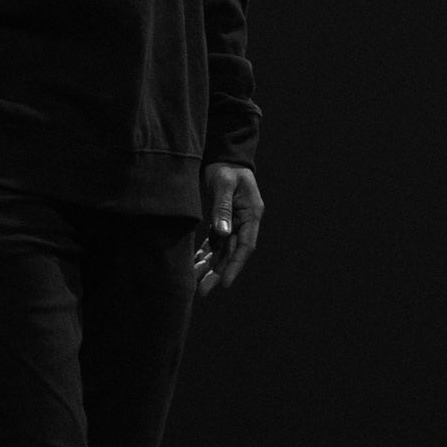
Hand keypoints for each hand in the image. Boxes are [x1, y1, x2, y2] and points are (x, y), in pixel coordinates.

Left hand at [194, 163, 263, 297]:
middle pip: (232, 253)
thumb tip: (223, 233)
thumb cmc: (226, 168)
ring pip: (222, 250)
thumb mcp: (224, 184)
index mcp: (251, 214)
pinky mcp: (223, 221)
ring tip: (194, 281)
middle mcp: (245, 222)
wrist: (224, 156)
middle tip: (203, 291)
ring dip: (209, 266)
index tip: (224, 283)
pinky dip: (206, 254)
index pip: (245, 246)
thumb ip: (223, 208)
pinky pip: (215, 242)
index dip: (234, 266)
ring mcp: (235, 223)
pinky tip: (196, 265)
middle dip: (218, 272)